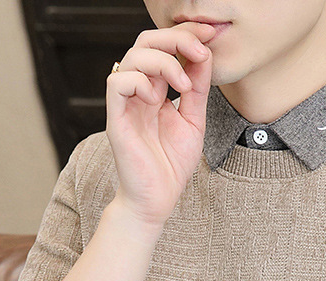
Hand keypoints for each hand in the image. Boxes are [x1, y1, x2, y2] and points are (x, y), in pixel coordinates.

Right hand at [105, 21, 216, 227]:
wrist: (157, 200)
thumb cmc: (171, 166)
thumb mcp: (193, 121)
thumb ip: (197, 89)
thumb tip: (204, 55)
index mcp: (155, 90)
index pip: (163, 47)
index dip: (185, 34)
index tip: (208, 35)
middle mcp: (138, 92)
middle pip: (146, 42)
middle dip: (176, 38)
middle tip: (200, 51)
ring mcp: (126, 104)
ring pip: (132, 57)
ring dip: (164, 62)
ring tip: (183, 86)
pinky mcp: (116, 119)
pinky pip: (117, 82)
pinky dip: (140, 81)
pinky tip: (157, 99)